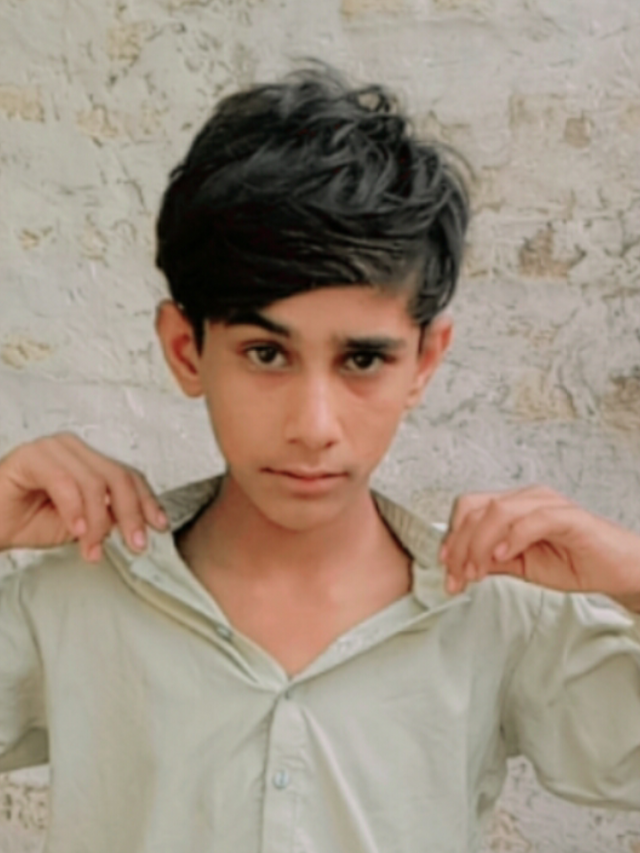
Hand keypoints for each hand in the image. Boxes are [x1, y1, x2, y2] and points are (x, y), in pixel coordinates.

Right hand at [0, 432, 168, 562]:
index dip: (147, 501)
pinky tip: (76, 530)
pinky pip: (64, 482)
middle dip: (131, 514)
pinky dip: (75, 509)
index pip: (128, 475)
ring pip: (95, 482)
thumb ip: (106, 517)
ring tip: (92, 546)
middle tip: (135, 543)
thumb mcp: (79, 525)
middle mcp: (73, 450)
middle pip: (118, 477)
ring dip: (98, 521)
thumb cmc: (24, 521)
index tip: (158, 526)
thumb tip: (131, 522)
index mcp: (87, 461)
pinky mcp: (31, 456)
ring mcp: (53, 449)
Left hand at [439, 485, 639, 600]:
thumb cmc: (574, 562)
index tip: (447, 569)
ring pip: (497, 511)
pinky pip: (534, 519)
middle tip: (458, 576)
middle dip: (459, 545)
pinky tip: (504, 556)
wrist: (617, 570)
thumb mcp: (521, 566)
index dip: (452, 538)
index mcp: (513, 506)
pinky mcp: (569, 517)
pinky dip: (512, 537)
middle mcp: (527, 499)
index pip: (468, 510)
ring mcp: (547, 504)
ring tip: (477, 571)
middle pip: (475, 509)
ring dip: (479, 544)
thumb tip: (460, 564)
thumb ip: (491, 561)